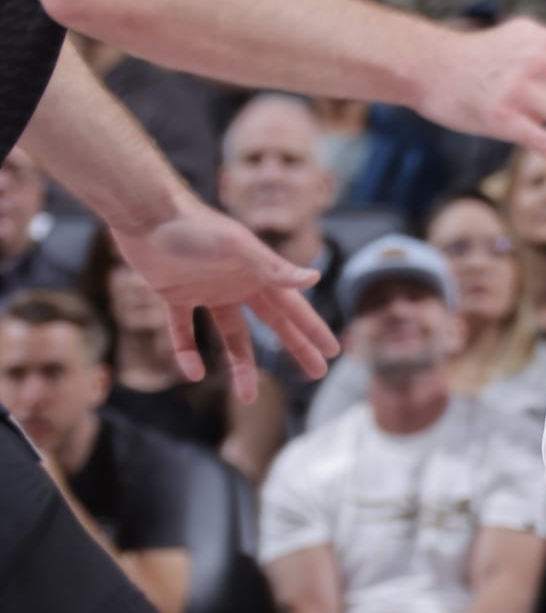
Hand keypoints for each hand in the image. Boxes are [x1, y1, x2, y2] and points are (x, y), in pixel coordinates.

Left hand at [114, 206, 338, 400]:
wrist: (146, 215)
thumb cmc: (194, 226)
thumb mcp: (237, 248)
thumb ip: (273, 268)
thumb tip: (315, 279)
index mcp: (257, 273)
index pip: (293, 308)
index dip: (313, 330)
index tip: (333, 351)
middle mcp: (237, 283)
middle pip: (273, 323)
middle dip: (295, 347)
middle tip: (316, 373)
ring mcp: (207, 291)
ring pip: (231, 336)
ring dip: (240, 365)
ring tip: (247, 398)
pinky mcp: (175, 295)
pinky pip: (183, 331)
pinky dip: (187, 351)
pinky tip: (193, 373)